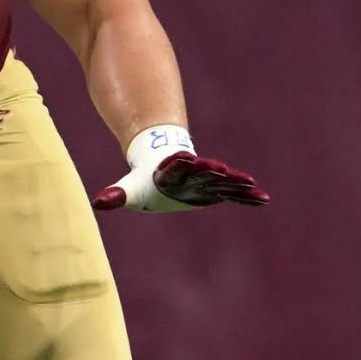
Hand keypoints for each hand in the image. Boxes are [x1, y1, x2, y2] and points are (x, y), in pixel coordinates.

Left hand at [93, 124, 268, 212]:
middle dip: (211, 170)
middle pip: (202, 170)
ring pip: (222, 180)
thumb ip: (117, 194)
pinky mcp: (217, 188)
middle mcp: (192, 172)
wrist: (165, 165)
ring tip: (251, 185)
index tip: (185, 157)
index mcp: (170, 170)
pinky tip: (263, 199)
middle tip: (221, 168)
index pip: (174, 166)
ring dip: (234, 183)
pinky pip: (233, 193)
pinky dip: (246, 196)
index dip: (179, 163)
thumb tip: (98, 201)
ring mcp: (207, 179)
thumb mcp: (131, 188)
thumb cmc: (146, 180)